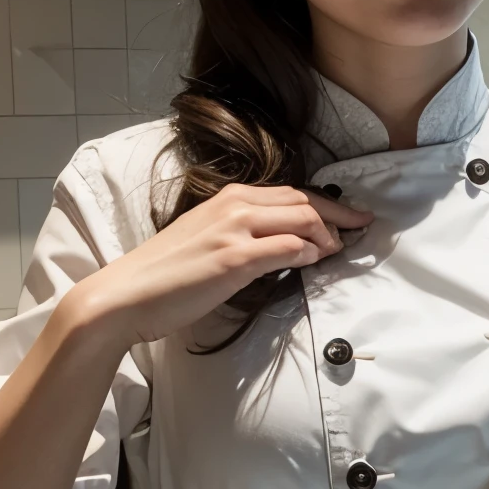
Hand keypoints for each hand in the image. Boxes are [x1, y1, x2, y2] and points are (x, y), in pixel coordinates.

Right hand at [67, 183, 372, 348]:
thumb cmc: (165, 277)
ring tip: (339, 252)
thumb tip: (282, 248)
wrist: (125, 296)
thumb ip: (243, 239)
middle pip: (303, 200)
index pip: (290, 193)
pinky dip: (307, 253)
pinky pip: (285, 248)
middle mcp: (233, 206)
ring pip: (300, 218)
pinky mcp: (232, 258)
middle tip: (363, 229)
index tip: (351, 218)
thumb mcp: (207, 244)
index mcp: (228, 199)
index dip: (327, 205)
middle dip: (339, 215)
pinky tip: (315, 262)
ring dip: (327, 235)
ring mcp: (233, 230)